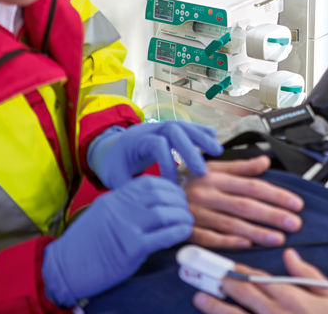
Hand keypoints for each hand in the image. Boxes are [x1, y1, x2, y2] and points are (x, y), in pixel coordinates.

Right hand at [42, 176, 192, 306]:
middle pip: (160, 195)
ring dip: (181, 216)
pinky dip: (178, 232)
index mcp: (114, 196)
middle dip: (179, 201)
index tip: (178, 195)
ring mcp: (125, 226)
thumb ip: (125, 205)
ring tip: (187, 221)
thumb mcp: (103, 213)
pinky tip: (184, 233)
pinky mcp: (130, 247)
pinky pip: (162, 236)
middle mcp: (120, 207)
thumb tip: (154, 203)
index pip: (149, 183)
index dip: (169, 187)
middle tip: (186, 209)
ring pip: (164, 213)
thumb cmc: (85, 244)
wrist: (64, 267)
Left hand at [88, 121, 223, 188]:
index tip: (174, 185)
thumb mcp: (115, 177)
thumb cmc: (115, 165)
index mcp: (135, 140)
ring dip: (201, 137)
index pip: (157, 145)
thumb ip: (130, 187)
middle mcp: (149, 129)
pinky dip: (200, 130)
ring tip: (217, 151)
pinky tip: (214, 135)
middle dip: (190, 148)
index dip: (168, 164)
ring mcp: (160, 126)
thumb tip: (149, 202)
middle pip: (173, 130)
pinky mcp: (168, 129)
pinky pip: (186, 125)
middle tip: (202, 170)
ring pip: (183, 125)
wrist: (111, 147)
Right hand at [184, 156, 303, 247]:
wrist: (157, 195)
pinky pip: (210, 238)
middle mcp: (209, 195)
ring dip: (257, 232)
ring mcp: (198, 214)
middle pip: (245, 205)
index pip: (252, 186)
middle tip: (294, 223)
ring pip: (231, 223)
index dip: (275, 195)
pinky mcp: (189, 230)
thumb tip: (265, 161)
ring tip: (278, 238)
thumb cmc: (191, 182)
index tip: (295, 203)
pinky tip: (246, 245)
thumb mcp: (214, 168)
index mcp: (217, 178)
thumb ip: (241, 167)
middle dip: (272, 215)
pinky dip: (228, 241)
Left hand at [192, 248, 327, 313]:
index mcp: (294, 299)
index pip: (260, 280)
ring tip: (199, 297)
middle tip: (199, 271)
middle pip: (244, 295)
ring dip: (216, 307)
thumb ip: (308, 275)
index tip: (222, 263)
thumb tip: (289, 255)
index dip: (239, 270)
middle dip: (221, 282)